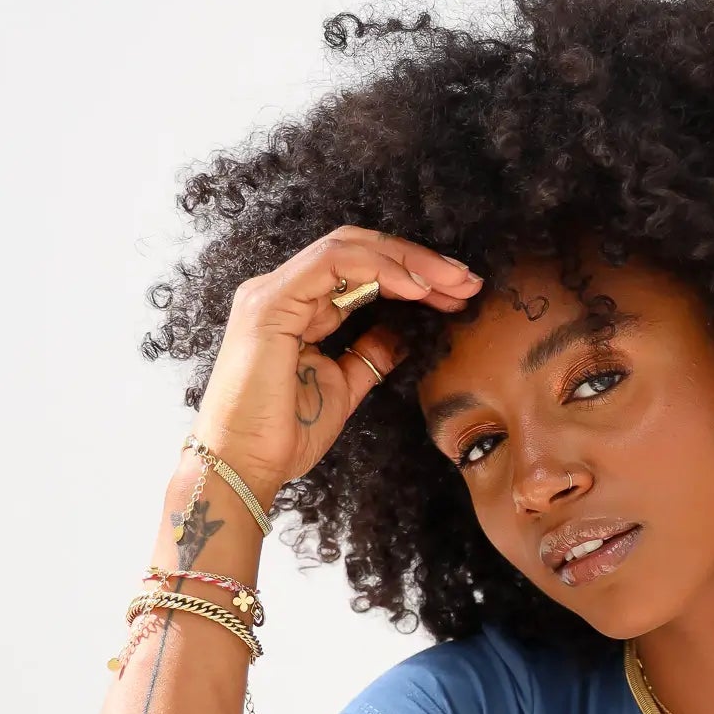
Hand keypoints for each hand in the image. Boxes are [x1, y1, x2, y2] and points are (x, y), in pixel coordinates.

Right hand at [190, 226, 482, 498]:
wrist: (245, 465)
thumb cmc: (284, 435)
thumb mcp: (344, 387)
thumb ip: (369, 355)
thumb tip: (401, 334)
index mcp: (298, 308)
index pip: (361, 271)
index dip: (413, 276)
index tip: (458, 295)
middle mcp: (284, 290)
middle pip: (359, 250)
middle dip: (419, 261)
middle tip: (468, 279)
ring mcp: (273, 291)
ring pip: (349, 248)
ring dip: (408, 261)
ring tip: (453, 281)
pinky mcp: (270, 302)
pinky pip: (332, 264)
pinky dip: (379, 269)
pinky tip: (417, 288)